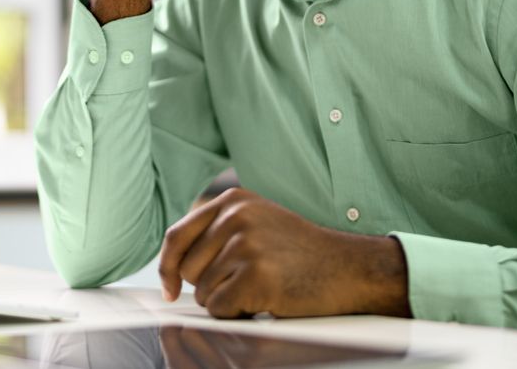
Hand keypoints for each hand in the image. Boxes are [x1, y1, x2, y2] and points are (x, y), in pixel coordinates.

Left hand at [157, 187, 411, 319]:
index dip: (167, 267)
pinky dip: (239, 315)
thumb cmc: (303, 253)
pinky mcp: (256, 275)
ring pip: (204, 293)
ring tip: (263, 288)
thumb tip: (175, 266)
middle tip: (246, 284)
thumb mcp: (259, 223)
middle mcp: (236, 217)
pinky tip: (266, 300)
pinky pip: (221, 310)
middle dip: (209, 287)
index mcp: (233, 200)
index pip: (177, 236)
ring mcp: (246, 245)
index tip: (169, 289)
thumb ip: (219, 232)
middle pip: (189, 270)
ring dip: (228, 302)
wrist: (349, 268)